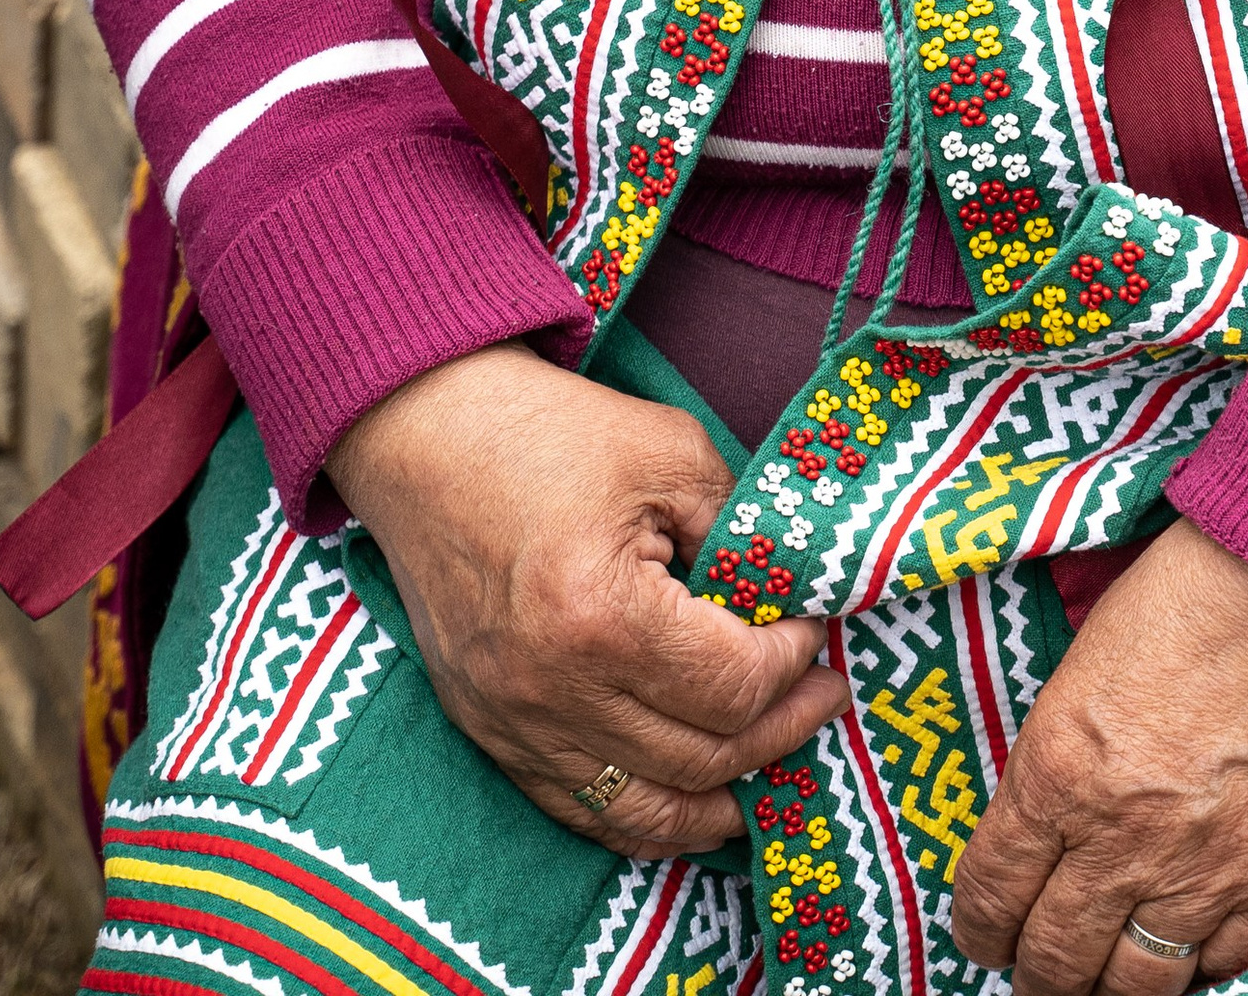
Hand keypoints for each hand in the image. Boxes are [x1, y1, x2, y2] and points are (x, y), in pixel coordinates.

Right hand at [326, 344, 848, 854]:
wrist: (424, 436)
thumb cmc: (547, 433)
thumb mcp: (669, 453)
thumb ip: (739, 529)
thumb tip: (793, 595)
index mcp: (600, 615)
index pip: (731, 685)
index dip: (792, 661)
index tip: (810, 626)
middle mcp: (552, 691)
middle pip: (699, 759)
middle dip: (779, 731)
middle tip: (823, 697)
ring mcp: (513, 723)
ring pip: (643, 808)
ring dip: (722, 795)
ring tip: (773, 759)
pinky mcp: (489, 732)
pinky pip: (581, 811)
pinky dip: (646, 816)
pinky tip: (693, 794)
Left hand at [950, 522, 1247, 995]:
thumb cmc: (1200, 592)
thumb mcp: (1091, 661)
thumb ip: (1063, 754)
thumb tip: (1049, 816)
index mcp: (1060, 771)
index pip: (991, 892)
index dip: (979, 927)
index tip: (984, 934)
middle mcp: (1122, 840)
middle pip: (1054, 958)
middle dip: (1035, 974)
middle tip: (1037, 970)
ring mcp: (1206, 872)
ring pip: (1136, 986)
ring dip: (1109, 989)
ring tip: (1104, 981)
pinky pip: (1225, 966)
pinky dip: (1199, 968)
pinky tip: (1186, 950)